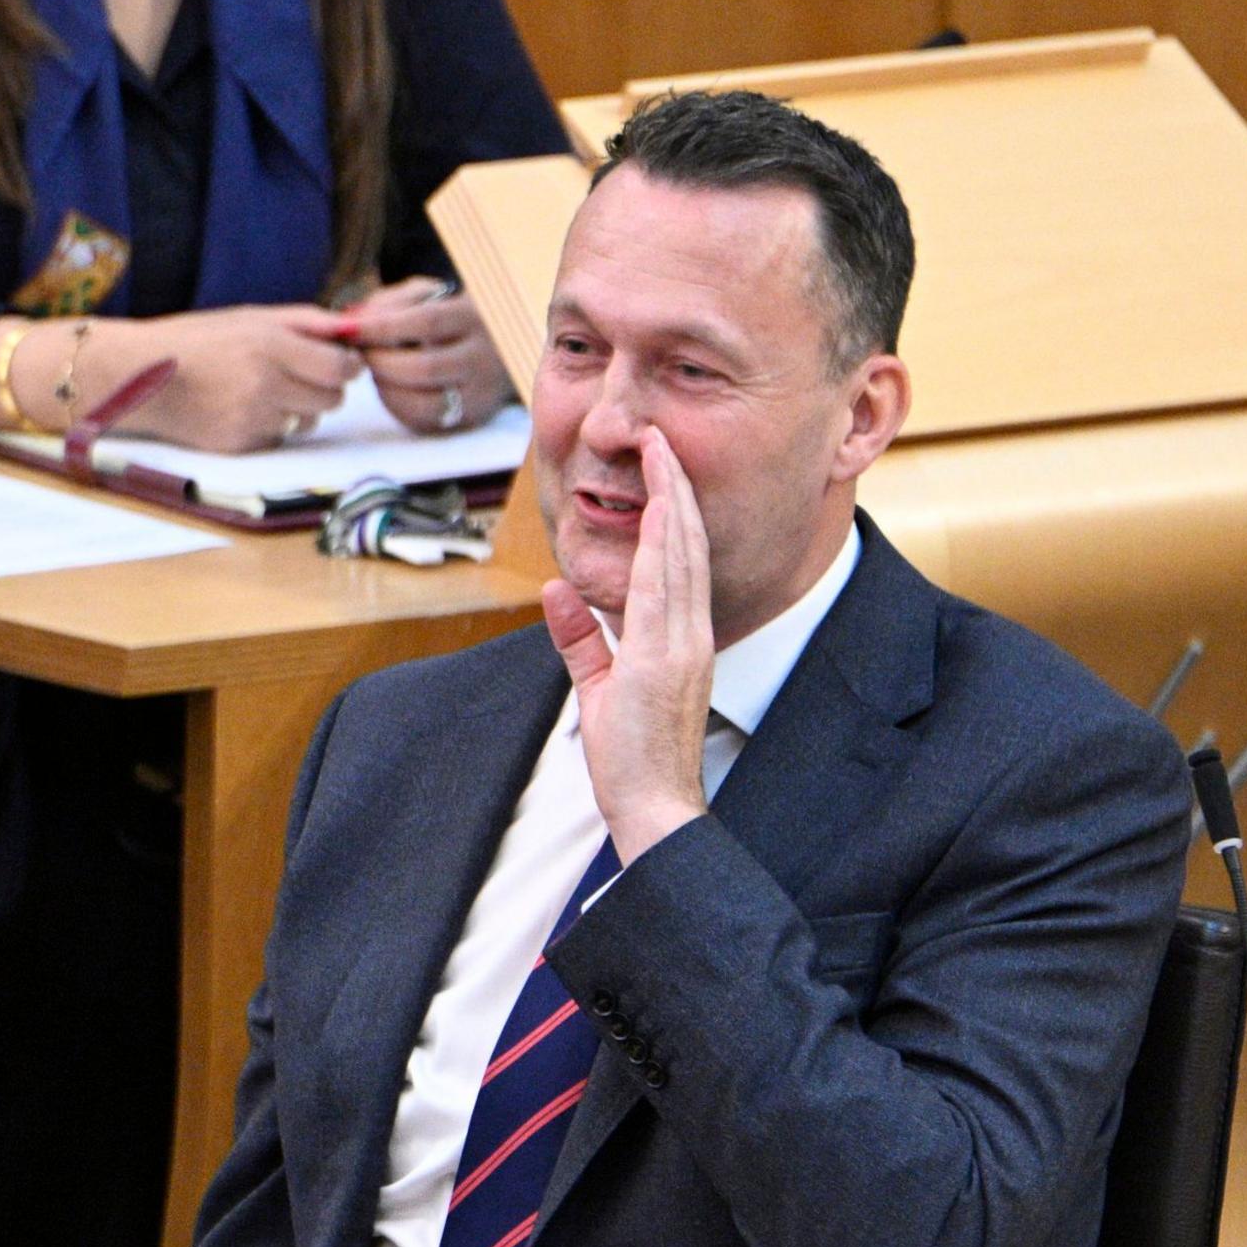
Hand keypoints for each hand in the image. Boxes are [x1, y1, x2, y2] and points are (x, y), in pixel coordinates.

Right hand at [123, 305, 360, 452]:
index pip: (340, 367)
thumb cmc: (199, 340)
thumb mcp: (250, 317)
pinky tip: (242, 408)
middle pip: (332, 399)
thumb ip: (305, 321)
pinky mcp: (240, 444)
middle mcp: (264, 383)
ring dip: (299, 408)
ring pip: (308, 421)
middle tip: (302, 375)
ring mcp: (252, 417)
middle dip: (326, 388)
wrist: (142, 376)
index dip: (348, 366)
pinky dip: (272, 425)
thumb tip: (352, 329)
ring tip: (264, 390)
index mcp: (269, 344)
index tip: (341, 362)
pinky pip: (279, 437)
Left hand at [339, 279, 508, 433]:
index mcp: (474, 317)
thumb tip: (349, 321)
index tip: (346, 329)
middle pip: (423, 367)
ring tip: (374, 370)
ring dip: (385, 389)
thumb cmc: (449, 317)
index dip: (381, 327)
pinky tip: (390, 387)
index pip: (426, 322)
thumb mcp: (429, 297)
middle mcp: (482, 358)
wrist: (500, 348)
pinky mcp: (469, 420)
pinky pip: (424, 421)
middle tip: (358, 354)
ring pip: (423, 403)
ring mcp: (479, 394)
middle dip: (379, 362)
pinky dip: (397, 406)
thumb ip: (390, 303)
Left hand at [542, 425, 713, 859]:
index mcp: (681, 640)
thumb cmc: (632, 758)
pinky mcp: (664, 663)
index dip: (672, 511)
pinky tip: (659, 513)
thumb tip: (556, 589)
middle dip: (674, 489)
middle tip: (660, 438)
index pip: (678, 561)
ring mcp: (681, 648)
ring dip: (670, 502)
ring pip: (678, 559)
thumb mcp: (600, 687)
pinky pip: (663, 594)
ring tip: (659, 454)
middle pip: (684, 548)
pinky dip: (662, 549)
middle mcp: (689, 636)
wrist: (655, 808)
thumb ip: (579, 637)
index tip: (660, 467)